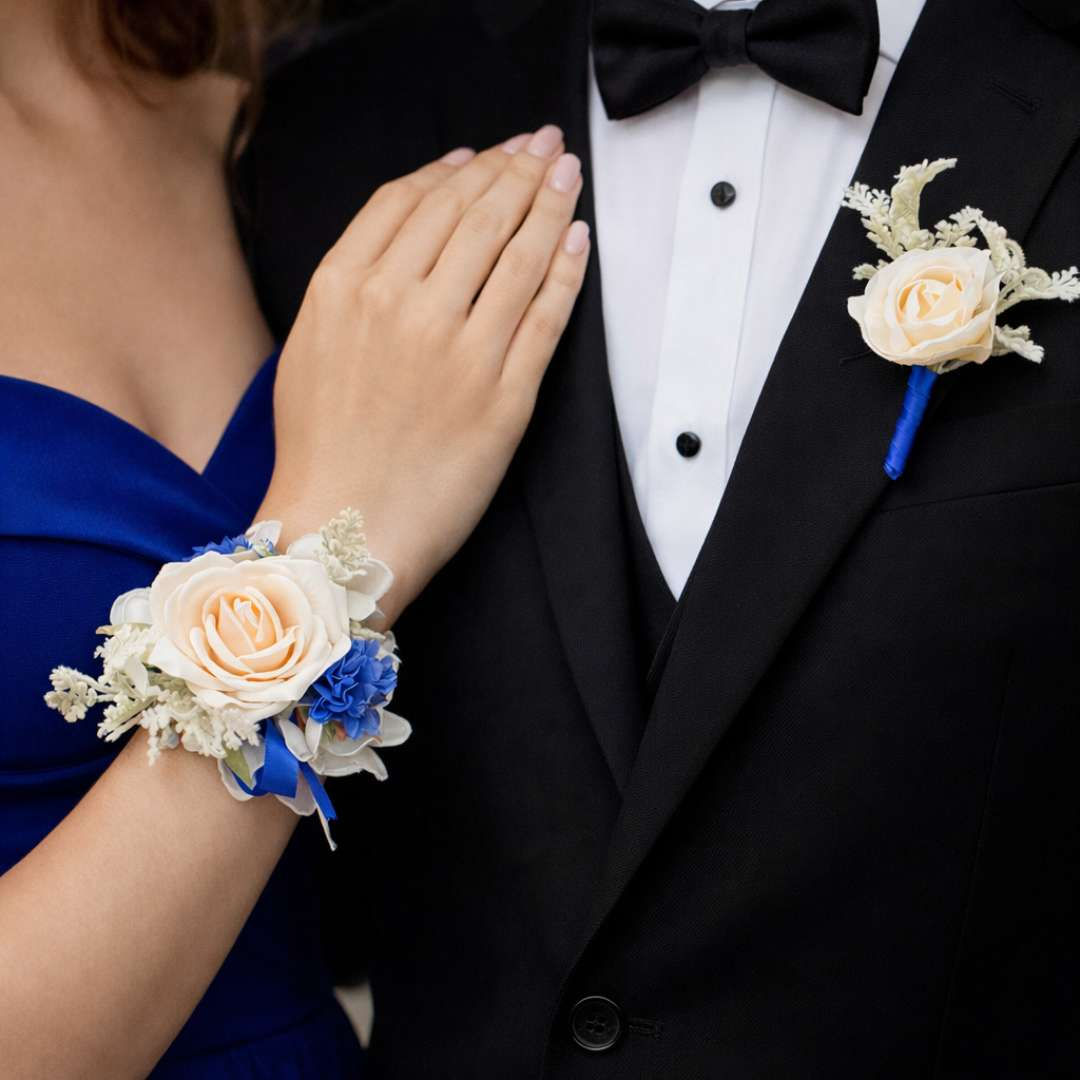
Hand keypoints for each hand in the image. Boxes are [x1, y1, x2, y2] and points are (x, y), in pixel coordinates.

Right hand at [259, 126, 588, 622]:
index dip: (460, 167)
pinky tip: (578, 239)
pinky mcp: (505, 396)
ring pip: (515, 252)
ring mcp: (458, 351)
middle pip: (472, 213)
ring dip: (548, 203)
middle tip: (544, 144)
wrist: (343, 532)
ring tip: (566, 174)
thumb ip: (351, 279)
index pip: (414, 200)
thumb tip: (407, 224)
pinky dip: (566, 271)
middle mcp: (403, 306)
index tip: (487, 153)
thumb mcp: (309, 346)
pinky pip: (545, 316)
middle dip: (516, 167)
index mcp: (346, 287)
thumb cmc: (321, 448)